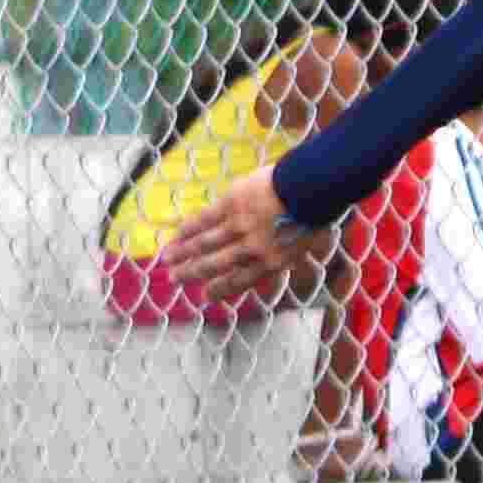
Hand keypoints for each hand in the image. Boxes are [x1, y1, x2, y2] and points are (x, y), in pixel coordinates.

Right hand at [164, 168, 329, 305]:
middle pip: (216, 265)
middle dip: (193, 273)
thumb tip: (294, 269)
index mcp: (272, 262)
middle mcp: (252, 249)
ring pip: (206, 244)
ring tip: (167, 260)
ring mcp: (240, 226)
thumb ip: (294, 258)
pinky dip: (189, 229)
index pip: (241, 281)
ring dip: (184, 253)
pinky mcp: (231, 204)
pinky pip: (205, 220)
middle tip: (175, 279)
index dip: (221, 289)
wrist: (309, 186)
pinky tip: (176, 235)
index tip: (206, 295)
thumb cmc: (315, 212)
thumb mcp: (309, 244)